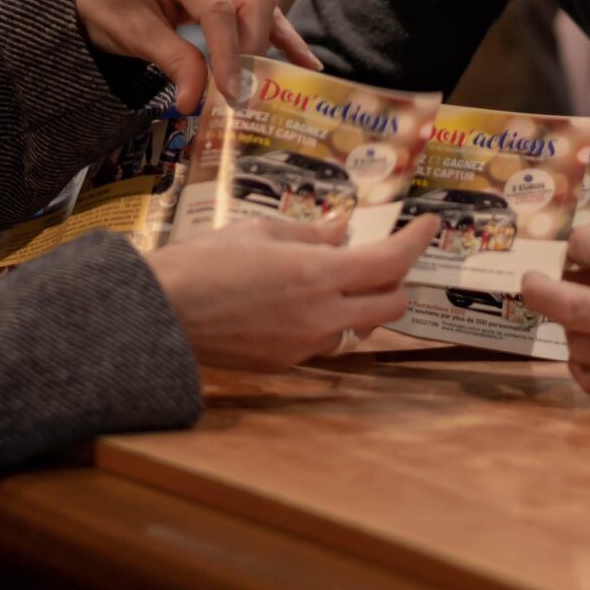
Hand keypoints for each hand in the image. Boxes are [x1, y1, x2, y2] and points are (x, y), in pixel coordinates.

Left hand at [75, 0, 318, 112]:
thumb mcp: (132, 34)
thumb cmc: (106, 3)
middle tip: (247, 92)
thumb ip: (172, 62)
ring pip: (262, 3)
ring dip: (272, 44)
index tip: (232, 93)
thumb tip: (198, 101)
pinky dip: (280, 36)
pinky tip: (306, 63)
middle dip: (253, 48)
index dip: (228, 53)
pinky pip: (260, 10)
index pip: (217, 7)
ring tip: (287, 85)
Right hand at [145, 213, 438, 370]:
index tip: (428, 225)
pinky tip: (294, 303)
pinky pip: (324, 341)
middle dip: (392, 280)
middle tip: (375, 256)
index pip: (391, 261)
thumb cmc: (203, 262)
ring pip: (358, 326)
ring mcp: (306, 345)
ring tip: (330, 280)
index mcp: (318, 274)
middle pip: (391, 304)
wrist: (161, 313)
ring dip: (358, 303)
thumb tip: (343, 230)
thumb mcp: (259, 231)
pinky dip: (325, 320)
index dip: (417, 241)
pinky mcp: (286, 363)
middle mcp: (322, 316)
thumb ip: (310, 233)